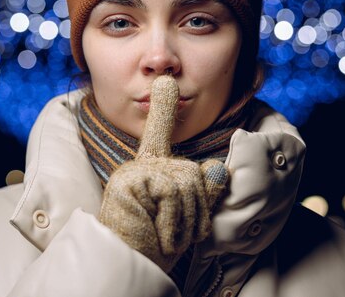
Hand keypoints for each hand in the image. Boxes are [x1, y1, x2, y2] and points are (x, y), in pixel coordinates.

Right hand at [98, 75, 228, 272]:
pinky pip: (172, 193)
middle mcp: (141, 165)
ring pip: (187, 183)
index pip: (160, 133)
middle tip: (173, 231)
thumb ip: (201, 189)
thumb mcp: (188, 214)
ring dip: (185, 221)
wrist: (130, 263)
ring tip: (163, 232)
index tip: (166, 82)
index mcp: (152, 168)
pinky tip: (155, 231)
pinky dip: (172, 222)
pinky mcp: (128, 182)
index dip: (163, 107)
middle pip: (194, 173)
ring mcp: (133, 172)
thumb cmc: (156, 240)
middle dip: (197, 211)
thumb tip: (216, 168)